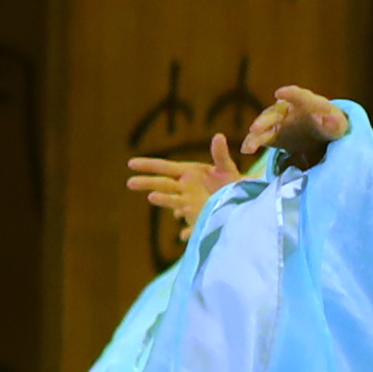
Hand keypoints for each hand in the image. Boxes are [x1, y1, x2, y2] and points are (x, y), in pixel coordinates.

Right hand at [125, 136, 242, 226]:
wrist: (242, 201)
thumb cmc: (231, 182)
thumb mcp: (226, 168)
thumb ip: (221, 155)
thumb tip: (219, 136)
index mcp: (188, 174)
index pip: (164, 168)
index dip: (148, 165)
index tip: (131, 163)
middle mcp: (185, 189)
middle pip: (163, 184)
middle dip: (147, 183)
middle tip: (130, 183)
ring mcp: (190, 204)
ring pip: (174, 202)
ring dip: (164, 200)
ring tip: (152, 197)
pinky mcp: (200, 218)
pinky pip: (191, 226)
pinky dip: (187, 230)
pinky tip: (183, 235)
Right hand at [241, 85, 351, 165]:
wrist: (322, 134)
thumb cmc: (332, 126)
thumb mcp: (339, 126)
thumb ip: (335, 123)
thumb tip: (329, 119)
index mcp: (307, 102)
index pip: (299, 95)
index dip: (290, 94)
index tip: (279, 93)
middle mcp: (288, 109)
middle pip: (275, 112)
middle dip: (265, 119)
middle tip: (256, 127)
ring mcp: (278, 121)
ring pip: (265, 125)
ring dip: (256, 134)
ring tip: (249, 146)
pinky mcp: (273, 134)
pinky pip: (261, 137)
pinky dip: (253, 143)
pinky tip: (246, 150)